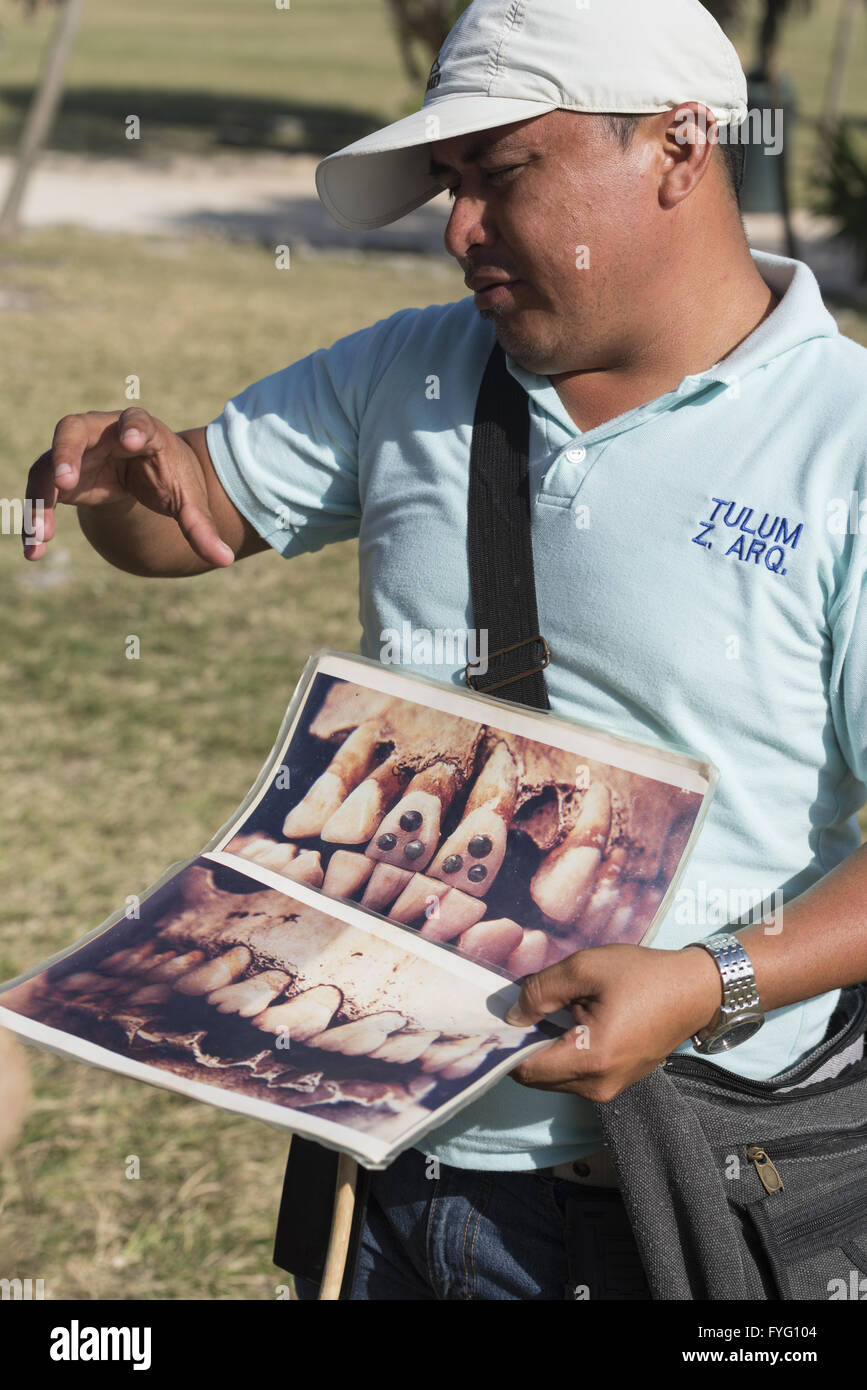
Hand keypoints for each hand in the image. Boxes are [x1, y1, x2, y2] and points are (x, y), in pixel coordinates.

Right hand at [22, 407, 233, 567]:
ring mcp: (76, 451)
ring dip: (40, 496)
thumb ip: (201, 528)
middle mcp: (102, 432)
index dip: (133, 427)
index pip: (136, 421)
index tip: (130, 440)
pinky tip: (34, 550)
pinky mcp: (59, 474)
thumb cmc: (170, 476)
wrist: (148, 472)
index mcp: (143, 431)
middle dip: (68, 452)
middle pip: (75, 429)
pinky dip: (35, 519)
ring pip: (49, 463)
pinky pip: (40, 492)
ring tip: (42, 533)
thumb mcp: (188, 501)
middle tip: (66, 480)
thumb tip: (225, 560)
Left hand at [505, 943, 721, 1102]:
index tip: (500, 1017)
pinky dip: (564, 1052)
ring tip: (554, 1009)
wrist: (695, 991)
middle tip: (526, 1006)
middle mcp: (597, 1086)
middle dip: (524, 1045)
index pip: (525, 1069)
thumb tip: (511, 1015)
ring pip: (554, 1077)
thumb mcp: (585, 968)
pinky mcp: (617, 1082)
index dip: (505, 1045)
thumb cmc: (643, 976)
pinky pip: (575, 1074)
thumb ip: (541, 990)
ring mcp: (609, 1089)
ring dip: (545, 1048)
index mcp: (590, 1060)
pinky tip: (572, 1019)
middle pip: (537, 1077)